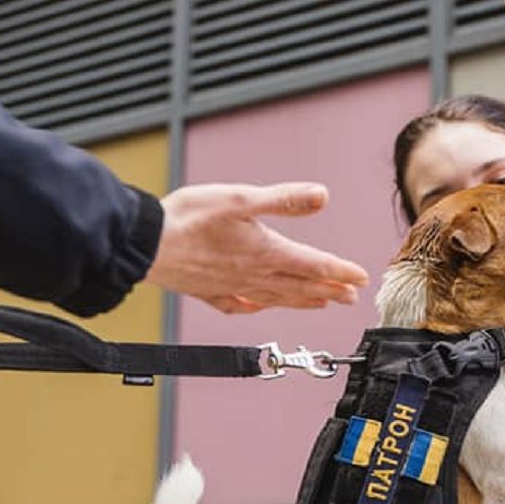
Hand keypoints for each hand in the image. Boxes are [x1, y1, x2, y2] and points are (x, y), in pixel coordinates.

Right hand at [145, 182, 368, 312]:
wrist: (143, 243)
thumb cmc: (188, 219)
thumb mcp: (241, 199)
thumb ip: (284, 200)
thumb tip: (322, 196)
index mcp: (266, 252)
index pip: (314, 265)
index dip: (341, 271)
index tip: (361, 278)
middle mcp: (253, 275)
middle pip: (300, 286)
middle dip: (329, 290)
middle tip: (351, 296)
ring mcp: (231, 286)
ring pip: (276, 298)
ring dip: (303, 301)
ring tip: (321, 304)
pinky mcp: (208, 291)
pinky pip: (239, 305)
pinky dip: (255, 307)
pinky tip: (257, 307)